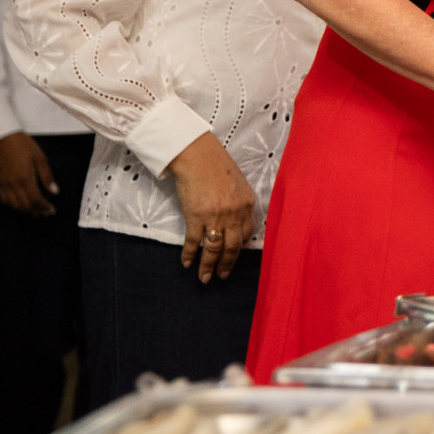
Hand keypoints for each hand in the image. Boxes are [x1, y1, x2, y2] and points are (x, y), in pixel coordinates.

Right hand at [0, 132, 57, 216]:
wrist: (3, 138)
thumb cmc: (23, 145)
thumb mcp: (40, 158)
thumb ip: (47, 177)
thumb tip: (54, 191)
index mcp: (25, 178)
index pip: (35, 200)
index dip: (44, 207)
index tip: (52, 210)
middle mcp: (13, 184)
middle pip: (25, 205)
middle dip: (37, 211)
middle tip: (46, 212)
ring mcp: (4, 184)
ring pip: (14, 205)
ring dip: (25, 211)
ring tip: (36, 211)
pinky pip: (4, 200)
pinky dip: (13, 206)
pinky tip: (21, 205)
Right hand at [166, 132, 255, 281]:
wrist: (197, 155)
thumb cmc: (217, 165)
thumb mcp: (238, 184)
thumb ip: (239, 203)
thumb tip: (236, 220)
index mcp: (247, 204)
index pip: (248, 233)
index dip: (240, 247)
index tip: (234, 255)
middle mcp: (234, 213)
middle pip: (232, 246)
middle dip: (227, 264)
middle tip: (222, 276)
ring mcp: (216, 216)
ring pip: (213, 248)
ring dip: (208, 266)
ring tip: (205, 278)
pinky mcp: (196, 216)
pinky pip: (193, 241)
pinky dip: (189, 254)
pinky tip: (186, 262)